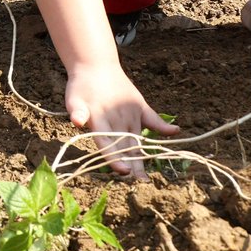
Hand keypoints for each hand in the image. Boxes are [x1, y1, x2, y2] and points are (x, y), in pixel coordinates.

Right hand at [65, 61, 178, 178]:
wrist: (92, 68)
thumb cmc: (80, 86)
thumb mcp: (76, 98)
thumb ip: (77, 111)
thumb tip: (77, 122)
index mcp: (99, 126)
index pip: (108, 147)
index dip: (115, 159)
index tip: (124, 171)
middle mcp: (115, 127)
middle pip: (124, 150)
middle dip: (133, 166)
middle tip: (142, 181)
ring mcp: (128, 119)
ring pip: (137, 143)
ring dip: (144, 157)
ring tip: (149, 175)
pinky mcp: (139, 109)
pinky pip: (153, 120)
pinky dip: (164, 127)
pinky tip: (174, 131)